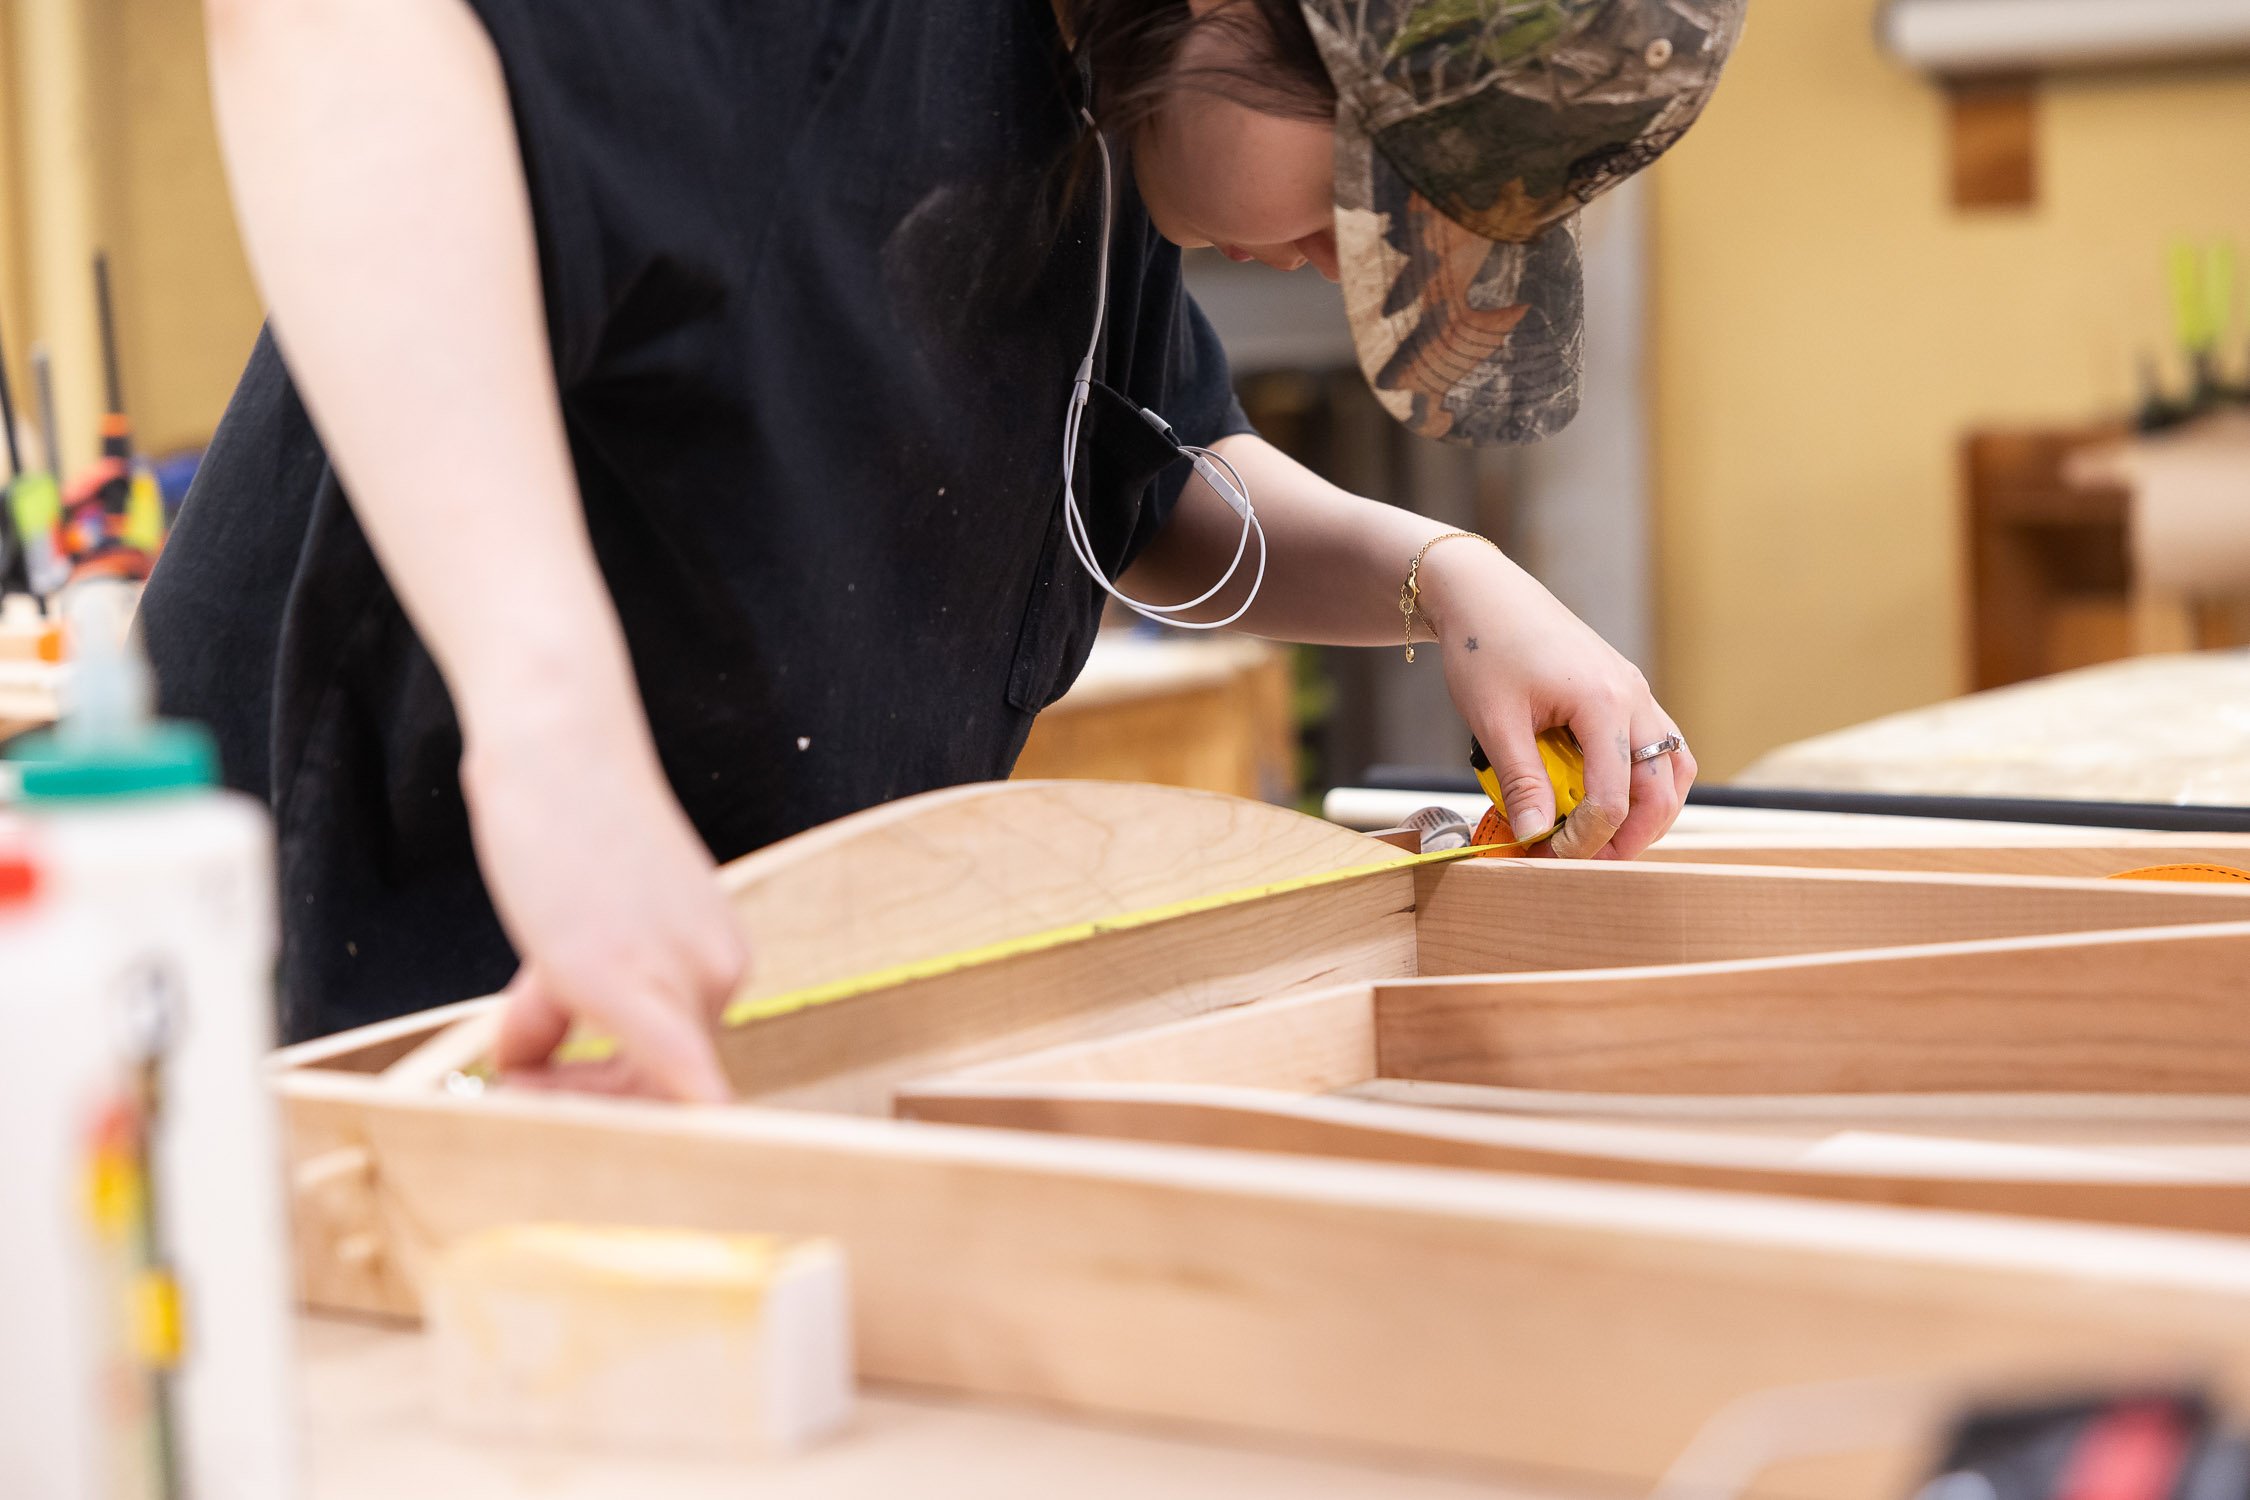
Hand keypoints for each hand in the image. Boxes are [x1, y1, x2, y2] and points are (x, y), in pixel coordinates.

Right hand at [464, 703, 746, 1100]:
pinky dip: (659, 1113)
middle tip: (510, 1084)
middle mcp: (720, 970)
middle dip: (581, 1104)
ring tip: (506, 1060)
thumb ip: (558, 1002)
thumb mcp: (569, 928)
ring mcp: (684, 972)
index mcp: (714, 959)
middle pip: (659, 1087)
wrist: (558, 740)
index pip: (680, 1070)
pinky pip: (662, 1064)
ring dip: (566, 1097)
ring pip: (641, 1086)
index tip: (552, 1095)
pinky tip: (656, 1145)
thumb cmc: (561, 823)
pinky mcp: (630, 972)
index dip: (613, 1102)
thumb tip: (519, 1066)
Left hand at [1420, 541, 1695, 859]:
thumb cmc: (1484, 649)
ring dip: (1651, 812)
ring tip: (1608, 840)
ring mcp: (1636, 692)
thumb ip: (1521, 781)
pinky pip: (1659, 746)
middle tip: (1590, 864)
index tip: (1549, 857)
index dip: (1587, 838)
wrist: (1485, 594)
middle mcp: (1633, 697)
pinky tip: (1610, 799)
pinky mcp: (1626, 692)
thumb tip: (1536, 836)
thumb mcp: (1494, 721)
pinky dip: (1646, 781)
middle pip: (1662, 788)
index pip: (1615, 795)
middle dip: (1632, 836)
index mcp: (1603, 702)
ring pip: (1673, 768)